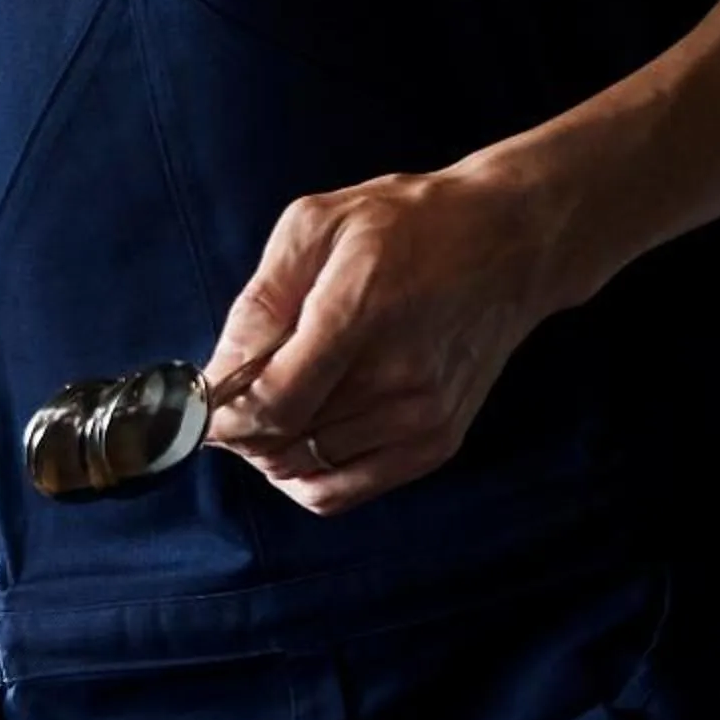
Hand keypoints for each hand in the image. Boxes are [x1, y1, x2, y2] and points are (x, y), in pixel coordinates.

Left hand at [202, 162, 570, 515]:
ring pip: (300, 469)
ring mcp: (422, 416)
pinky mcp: (435, 442)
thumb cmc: (409, 225)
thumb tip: (218, 372)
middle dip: (240, 427)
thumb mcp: (317, 226)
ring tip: (285, 398)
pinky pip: (336, 493)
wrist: (513, 241)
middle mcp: (398, 376)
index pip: (269, 405)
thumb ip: (259, 301)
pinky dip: (304, 473)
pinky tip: (306, 431)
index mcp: (362, 313)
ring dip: (271, 447)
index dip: (220, 416)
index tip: (205, 400)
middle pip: (278, 443)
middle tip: (242, 393)